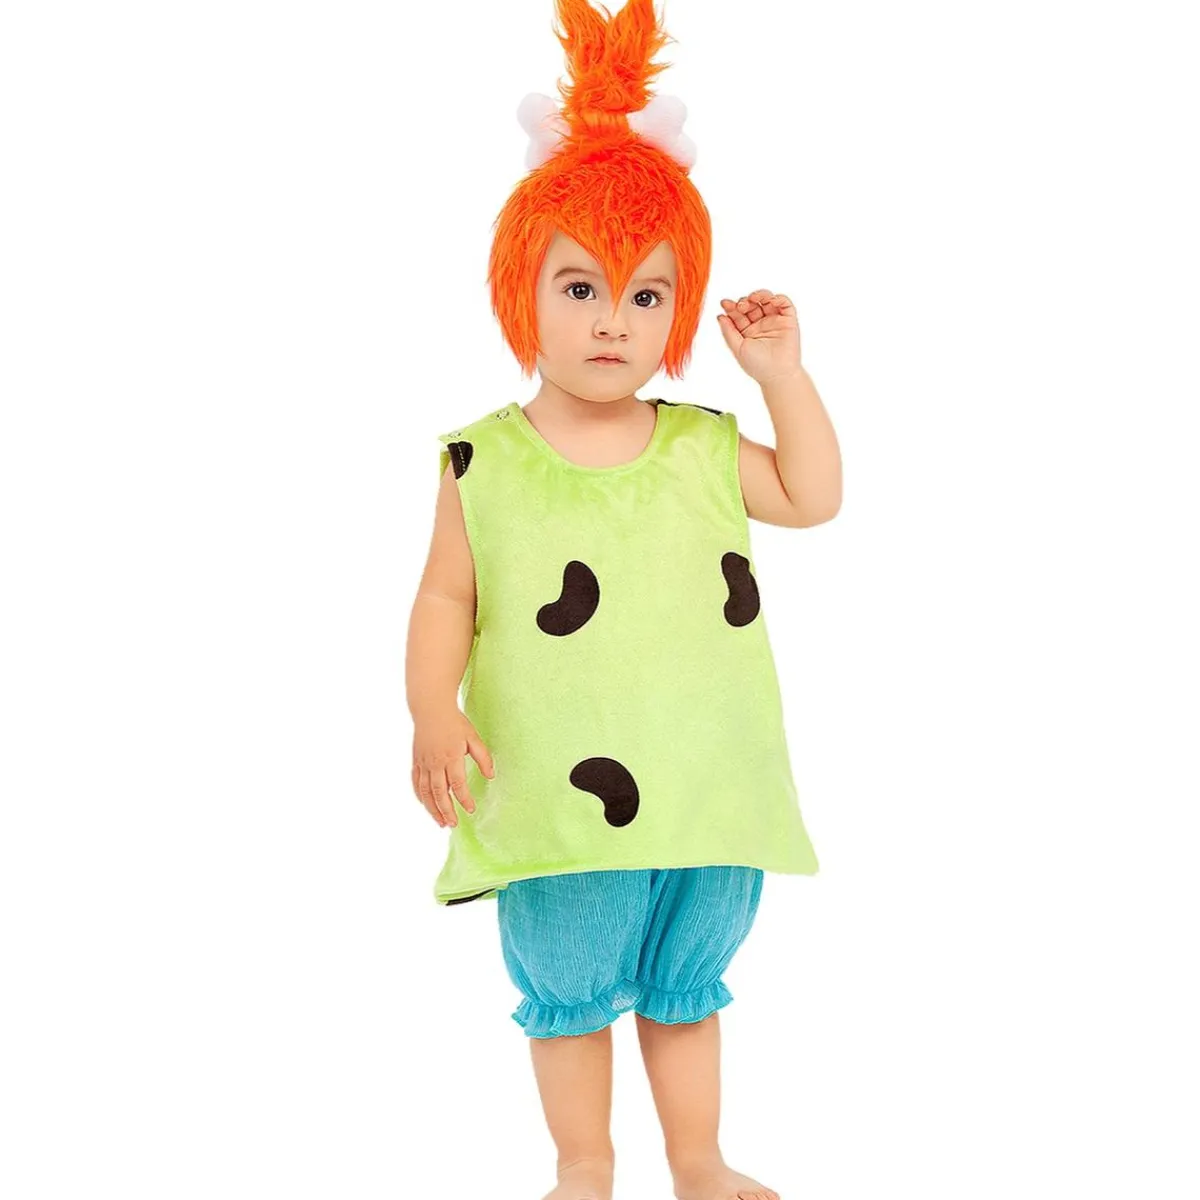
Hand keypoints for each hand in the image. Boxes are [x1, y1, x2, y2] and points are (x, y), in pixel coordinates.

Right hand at [411, 707, 494, 828]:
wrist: (431, 709)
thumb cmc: (455, 723)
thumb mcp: (473, 737)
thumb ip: (483, 757)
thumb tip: (491, 776)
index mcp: (451, 757)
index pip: (458, 784)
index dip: (464, 799)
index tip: (471, 809)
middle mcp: (435, 763)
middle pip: (440, 793)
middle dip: (447, 811)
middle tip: (454, 824)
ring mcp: (423, 763)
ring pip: (426, 792)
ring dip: (433, 809)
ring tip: (441, 822)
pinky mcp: (416, 762)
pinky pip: (416, 784)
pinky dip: (420, 797)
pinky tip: (426, 806)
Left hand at [716, 289, 802, 384]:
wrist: (777, 374)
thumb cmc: (757, 365)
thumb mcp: (737, 348)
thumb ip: (728, 331)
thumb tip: (720, 316)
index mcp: (747, 331)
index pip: (738, 314)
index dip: (731, 307)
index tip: (724, 303)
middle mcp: (760, 325)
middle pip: (751, 304)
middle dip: (744, 301)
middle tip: (741, 306)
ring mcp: (774, 321)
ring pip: (767, 300)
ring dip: (760, 294)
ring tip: (754, 298)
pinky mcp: (788, 320)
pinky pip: (785, 304)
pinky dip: (778, 298)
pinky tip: (771, 300)